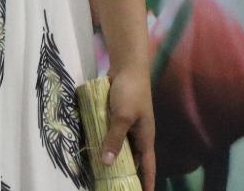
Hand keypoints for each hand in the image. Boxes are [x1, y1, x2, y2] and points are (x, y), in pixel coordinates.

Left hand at [101, 67, 155, 190]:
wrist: (127, 65)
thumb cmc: (130, 91)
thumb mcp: (122, 117)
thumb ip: (114, 139)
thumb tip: (106, 163)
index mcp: (145, 137)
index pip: (148, 165)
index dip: (148, 181)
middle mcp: (138, 133)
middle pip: (134, 159)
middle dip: (127, 173)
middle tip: (116, 186)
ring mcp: (128, 124)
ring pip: (121, 146)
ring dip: (114, 157)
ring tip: (103, 172)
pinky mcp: (118, 116)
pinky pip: (112, 134)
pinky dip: (106, 142)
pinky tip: (95, 148)